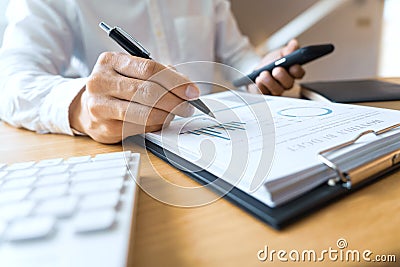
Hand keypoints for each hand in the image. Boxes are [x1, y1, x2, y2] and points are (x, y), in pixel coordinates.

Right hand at [69, 52, 198, 143]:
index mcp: (110, 61)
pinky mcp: (105, 128)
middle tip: (189, 105)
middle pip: (148, 91)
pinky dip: (157, 125)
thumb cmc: (116, 86)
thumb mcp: (130, 71)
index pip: (149, 68)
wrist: (86, 108)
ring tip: (178, 112)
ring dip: (169, 114)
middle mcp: (100, 82)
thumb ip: (157, 73)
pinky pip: (140, 128)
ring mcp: (100, 106)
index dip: (175, 81)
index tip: (192, 90)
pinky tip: (162, 120)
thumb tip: (186, 86)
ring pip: (145, 113)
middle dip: (175, 100)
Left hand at [248, 39, 305, 94]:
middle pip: (289, 83)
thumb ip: (288, 50)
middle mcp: (286, 83)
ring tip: (263, 74)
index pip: (299, 73)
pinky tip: (258, 80)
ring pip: (277, 90)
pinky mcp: (266, 94)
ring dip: (270, 81)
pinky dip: (261, 86)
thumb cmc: (271, 63)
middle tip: (276, 70)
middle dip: (282, 76)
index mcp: (292, 72)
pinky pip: (265, 93)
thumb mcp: (280, 53)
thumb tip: (293, 44)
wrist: (258, 69)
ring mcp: (276, 89)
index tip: (292, 65)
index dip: (297, 70)